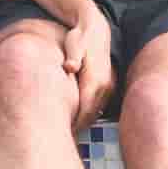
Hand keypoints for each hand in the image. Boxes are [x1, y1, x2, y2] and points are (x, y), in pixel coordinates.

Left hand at [60, 8, 113, 133]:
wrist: (96, 30)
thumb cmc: (80, 38)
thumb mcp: (75, 44)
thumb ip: (73, 57)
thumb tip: (70, 67)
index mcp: (96, 80)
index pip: (85, 110)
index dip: (73, 124)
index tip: (60, 133)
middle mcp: (105, 86)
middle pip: (90, 116)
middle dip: (76, 128)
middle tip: (59, 138)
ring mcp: (108, 87)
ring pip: (94, 113)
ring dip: (82, 123)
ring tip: (65, 132)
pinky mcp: (107, 86)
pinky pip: (97, 106)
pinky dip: (86, 114)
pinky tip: (74, 119)